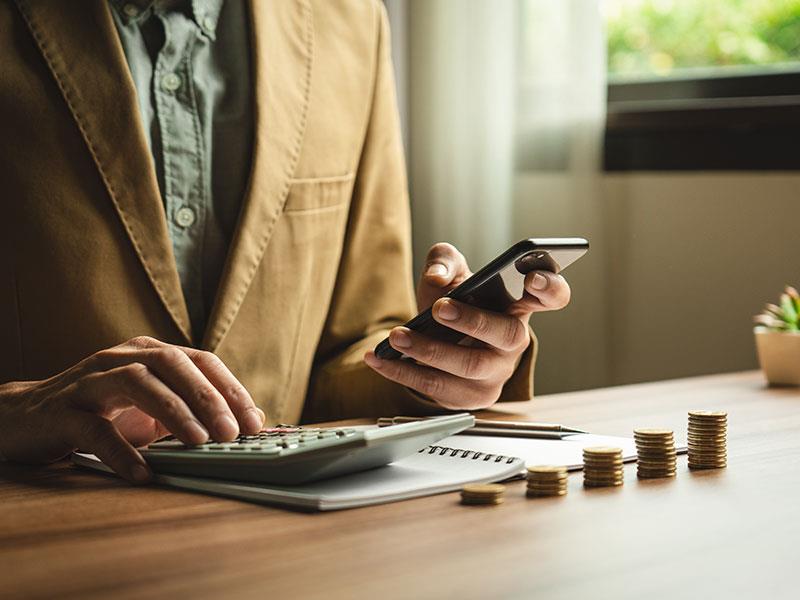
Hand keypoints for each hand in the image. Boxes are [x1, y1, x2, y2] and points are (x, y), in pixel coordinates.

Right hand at [0, 336, 263, 482]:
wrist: (26, 418)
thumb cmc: (100, 411)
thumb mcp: (151, 408)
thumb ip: (191, 411)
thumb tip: (247, 425)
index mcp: (150, 353)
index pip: (201, 361)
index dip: (231, 389)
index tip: (254, 422)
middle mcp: (123, 357)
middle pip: (174, 365)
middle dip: (208, 398)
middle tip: (231, 433)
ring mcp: (91, 380)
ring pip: (138, 382)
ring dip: (174, 412)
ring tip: (198, 443)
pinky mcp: (63, 411)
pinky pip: (95, 429)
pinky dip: (122, 452)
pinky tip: (143, 473)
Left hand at [364, 243, 570, 409]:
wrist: (438, 338)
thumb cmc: (455, 301)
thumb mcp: (450, 271)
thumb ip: (443, 261)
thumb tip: (438, 278)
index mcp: (518, 305)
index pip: (552, 296)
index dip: (550, 288)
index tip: (532, 278)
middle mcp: (514, 341)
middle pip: (506, 335)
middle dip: (472, 322)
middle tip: (440, 308)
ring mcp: (495, 372)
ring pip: (470, 367)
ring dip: (430, 351)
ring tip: (398, 336)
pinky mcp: (471, 396)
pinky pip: (439, 388)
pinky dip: (404, 373)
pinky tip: (380, 359)